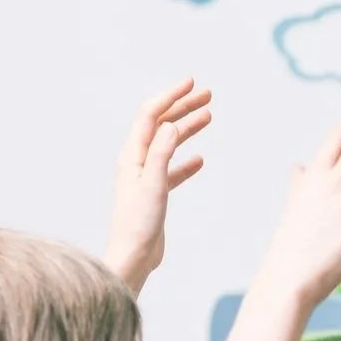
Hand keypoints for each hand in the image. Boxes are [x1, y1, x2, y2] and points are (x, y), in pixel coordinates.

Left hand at [103, 79, 212, 292]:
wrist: (133, 256)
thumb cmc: (138, 224)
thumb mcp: (153, 185)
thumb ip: (162, 153)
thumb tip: (172, 125)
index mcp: (132, 155)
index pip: (151, 115)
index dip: (170, 96)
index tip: (191, 84)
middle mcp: (136, 161)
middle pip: (161, 125)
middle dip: (182, 107)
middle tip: (207, 95)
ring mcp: (146, 176)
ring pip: (169, 144)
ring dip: (188, 129)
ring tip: (209, 117)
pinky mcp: (155, 193)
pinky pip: (172, 169)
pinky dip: (186, 160)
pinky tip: (200, 160)